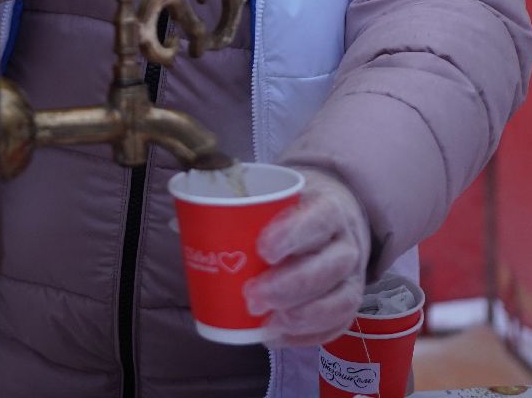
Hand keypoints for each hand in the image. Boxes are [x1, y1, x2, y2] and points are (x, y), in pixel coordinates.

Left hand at [244, 168, 371, 347]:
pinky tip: (276, 337)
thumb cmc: (293, 208)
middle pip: (330, 266)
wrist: (336, 215)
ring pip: (341, 300)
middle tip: (252, 297)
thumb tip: (178, 226)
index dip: (293, 235)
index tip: (263, 250)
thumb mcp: (273, 194)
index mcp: (328, 206)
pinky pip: (338, 325)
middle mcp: (347, 242)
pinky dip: (307, 336)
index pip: (319, 219)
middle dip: (290, 286)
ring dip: (303, 316)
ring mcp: (353, 275)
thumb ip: (234, 207)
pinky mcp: (349, 301)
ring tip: (266, 324)